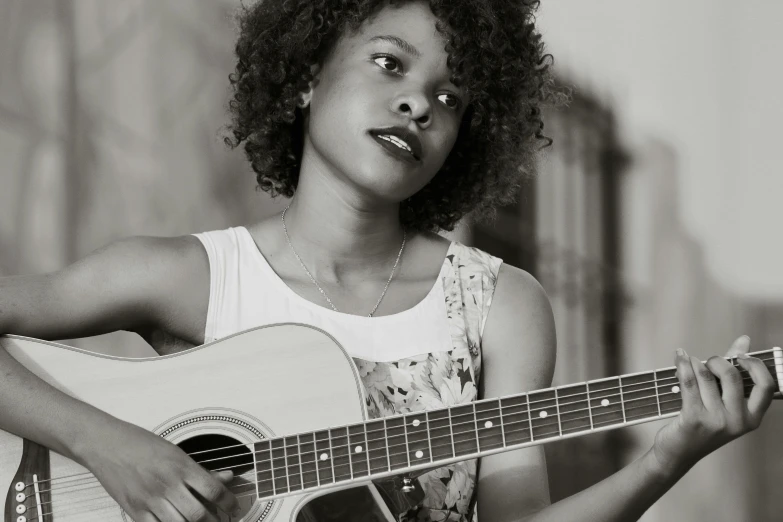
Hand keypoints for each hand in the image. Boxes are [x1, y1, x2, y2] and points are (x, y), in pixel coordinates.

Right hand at [82, 419, 239, 521]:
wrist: (106, 444)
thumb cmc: (140, 443)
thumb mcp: (175, 451)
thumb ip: (200, 470)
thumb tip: (225, 477)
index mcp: (180, 465)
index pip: (213, 489)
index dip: (228, 501)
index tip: (233, 506)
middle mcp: (166, 483)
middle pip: (198, 513)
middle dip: (213, 520)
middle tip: (219, 519)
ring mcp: (149, 499)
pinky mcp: (134, 510)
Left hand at [651, 335, 775, 476]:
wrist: (678, 452)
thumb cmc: (703, 424)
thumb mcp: (724, 403)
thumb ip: (735, 372)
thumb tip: (745, 340)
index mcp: (752, 418)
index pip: (767, 386)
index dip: (755, 365)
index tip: (741, 356)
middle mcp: (738, 421)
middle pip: (732, 375)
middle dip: (717, 360)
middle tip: (707, 360)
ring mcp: (716, 421)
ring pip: (706, 376)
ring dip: (694, 362)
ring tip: (688, 360)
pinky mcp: (694, 419)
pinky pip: (689, 382)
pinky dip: (682, 365)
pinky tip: (679, 357)